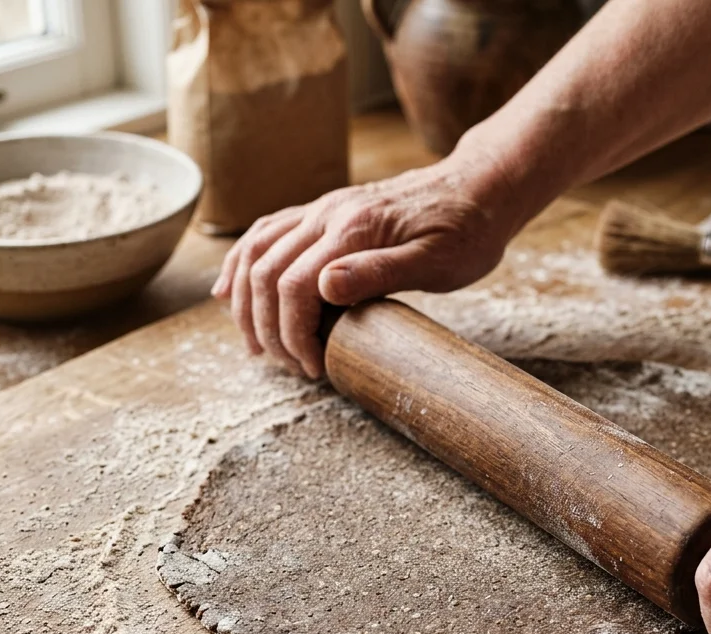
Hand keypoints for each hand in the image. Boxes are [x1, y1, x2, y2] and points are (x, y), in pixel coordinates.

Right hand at [212, 145, 524, 377]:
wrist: (479, 188)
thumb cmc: (466, 231)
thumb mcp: (437, 261)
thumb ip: (380, 272)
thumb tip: (323, 287)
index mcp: (352, 229)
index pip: (294, 286)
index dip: (293, 334)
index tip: (313, 368)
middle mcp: (326, 213)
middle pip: (265, 272)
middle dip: (266, 327)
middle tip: (290, 367)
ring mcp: (321, 209)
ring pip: (255, 251)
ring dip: (244, 300)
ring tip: (254, 345)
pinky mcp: (323, 212)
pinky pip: (266, 234)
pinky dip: (241, 264)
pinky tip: (231, 289)